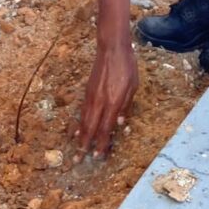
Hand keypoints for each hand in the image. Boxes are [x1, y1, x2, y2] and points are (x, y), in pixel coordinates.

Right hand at [74, 43, 137, 159]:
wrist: (111, 49)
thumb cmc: (127, 66)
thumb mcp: (133, 86)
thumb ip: (126, 106)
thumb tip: (119, 124)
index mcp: (113, 101)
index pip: (105, 128)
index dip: (101, 143)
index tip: (98, 156)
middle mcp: (100, 101)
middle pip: (90, 128)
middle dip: (85, 145)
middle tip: (79, 160)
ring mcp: (91, 96)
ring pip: (83, 121)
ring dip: (79, 137)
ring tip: (75, 150)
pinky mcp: (87, 91)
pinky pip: (82, 111)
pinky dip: (78, 123)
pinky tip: (76, 130)